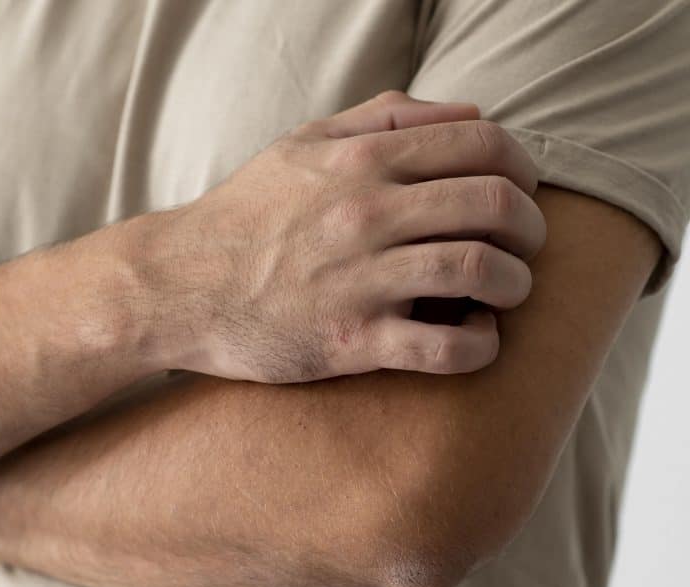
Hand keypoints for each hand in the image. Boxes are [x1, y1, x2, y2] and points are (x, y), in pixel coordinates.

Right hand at [154, 90, 544, 381]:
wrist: (178, 286)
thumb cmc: (245, 215)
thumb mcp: (302, 143)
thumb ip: (385, 118)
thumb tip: (470, 114)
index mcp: (362, 160)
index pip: (486, 146)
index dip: (524, 171)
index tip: (520, 195)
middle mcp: (367, 213)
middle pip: (498, 207)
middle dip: (531, 230)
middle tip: (522, 248)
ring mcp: (360, 280)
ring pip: (482, 273)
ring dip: (515, 286)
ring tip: (502, 294)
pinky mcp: (349, 342)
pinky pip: (445, 348)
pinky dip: (481, 346)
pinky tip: (474, 339)